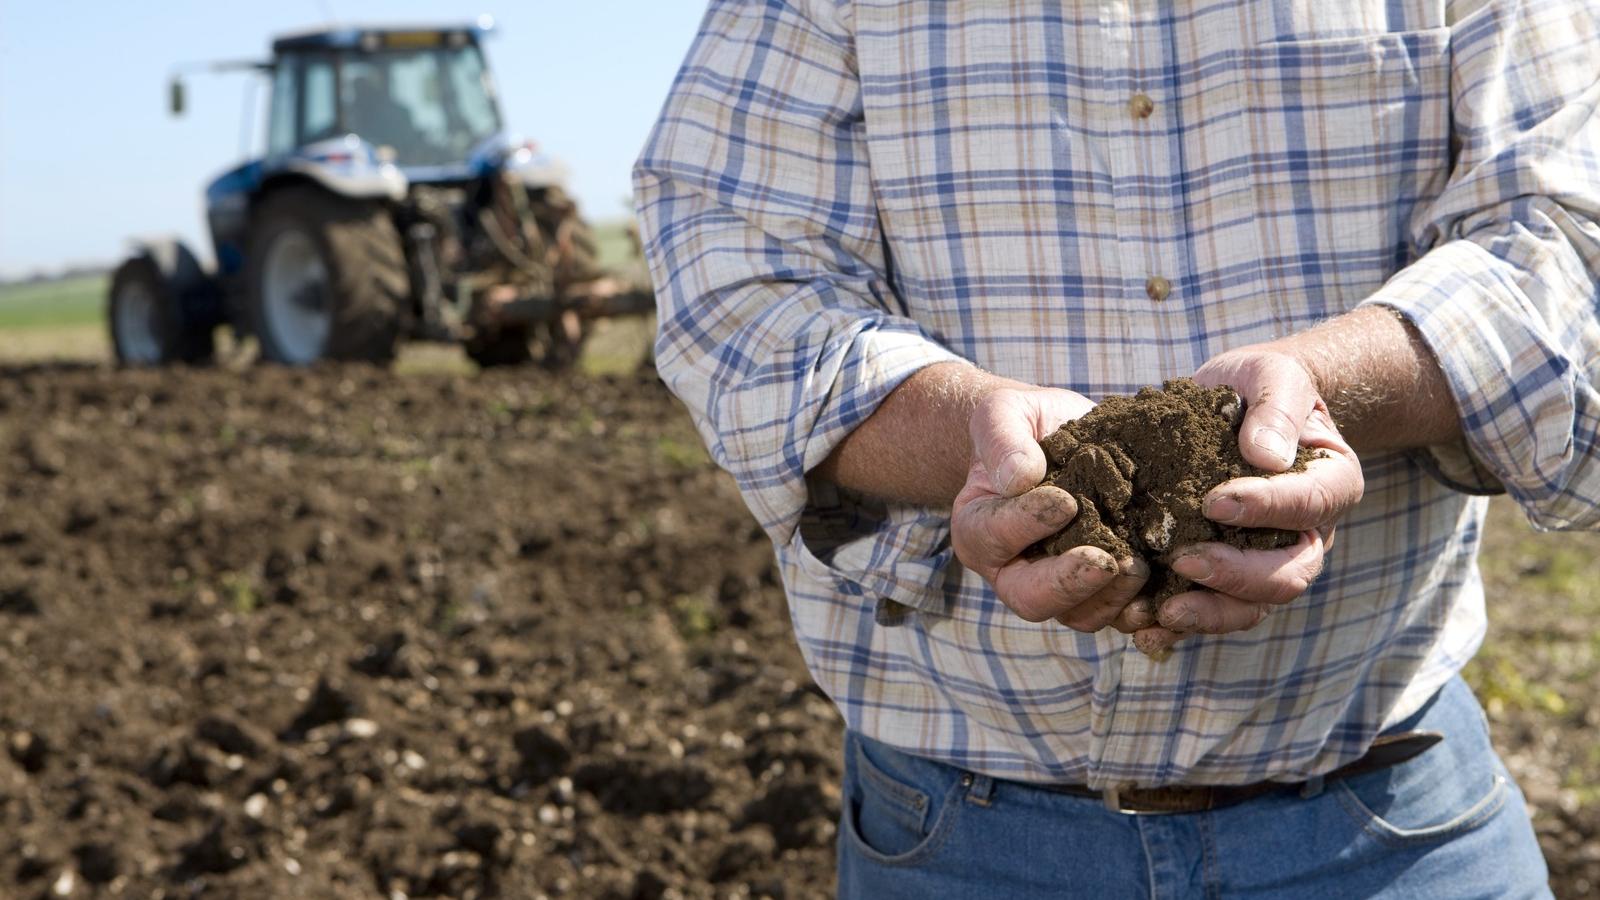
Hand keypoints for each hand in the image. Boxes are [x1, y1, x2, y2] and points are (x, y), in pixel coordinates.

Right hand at [952, 387, 1150, 631]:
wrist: (1058, 438)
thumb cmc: (1022, 426)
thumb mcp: (1002, 414)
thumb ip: (1002, 440)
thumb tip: (1019, 477)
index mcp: (978, 529)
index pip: (993, 536)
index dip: (1027, 524)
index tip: (1066, 501)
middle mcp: (1012, 569)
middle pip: (1030, 597)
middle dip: (1069, 583)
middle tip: (1105, 561)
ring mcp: (1057, 585)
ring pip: (1078, 614)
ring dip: (1110, 598)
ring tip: (1139, 567)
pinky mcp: (1099, 589)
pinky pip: (1117, 613)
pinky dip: (1139, 609)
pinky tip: (1161, 590)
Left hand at [1132, 348, 1363, 656]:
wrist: (1237, 405)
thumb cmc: (1260, 387)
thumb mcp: (1272, 375)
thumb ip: (1275, 407)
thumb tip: (1265, 455)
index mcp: (1331, 483)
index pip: (1310, 504)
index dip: (1265, 508)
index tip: (1214, 501)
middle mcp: (1309, 534)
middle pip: (1290, 573)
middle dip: (1237, 574)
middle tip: (1183, 560)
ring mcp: (1269, 560)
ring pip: (1253, 605)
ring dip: (1209, 612)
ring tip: (1162, 611)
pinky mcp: (1227, 574)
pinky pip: (1213, 608)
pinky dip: (1181, 623)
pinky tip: (1144, 628)